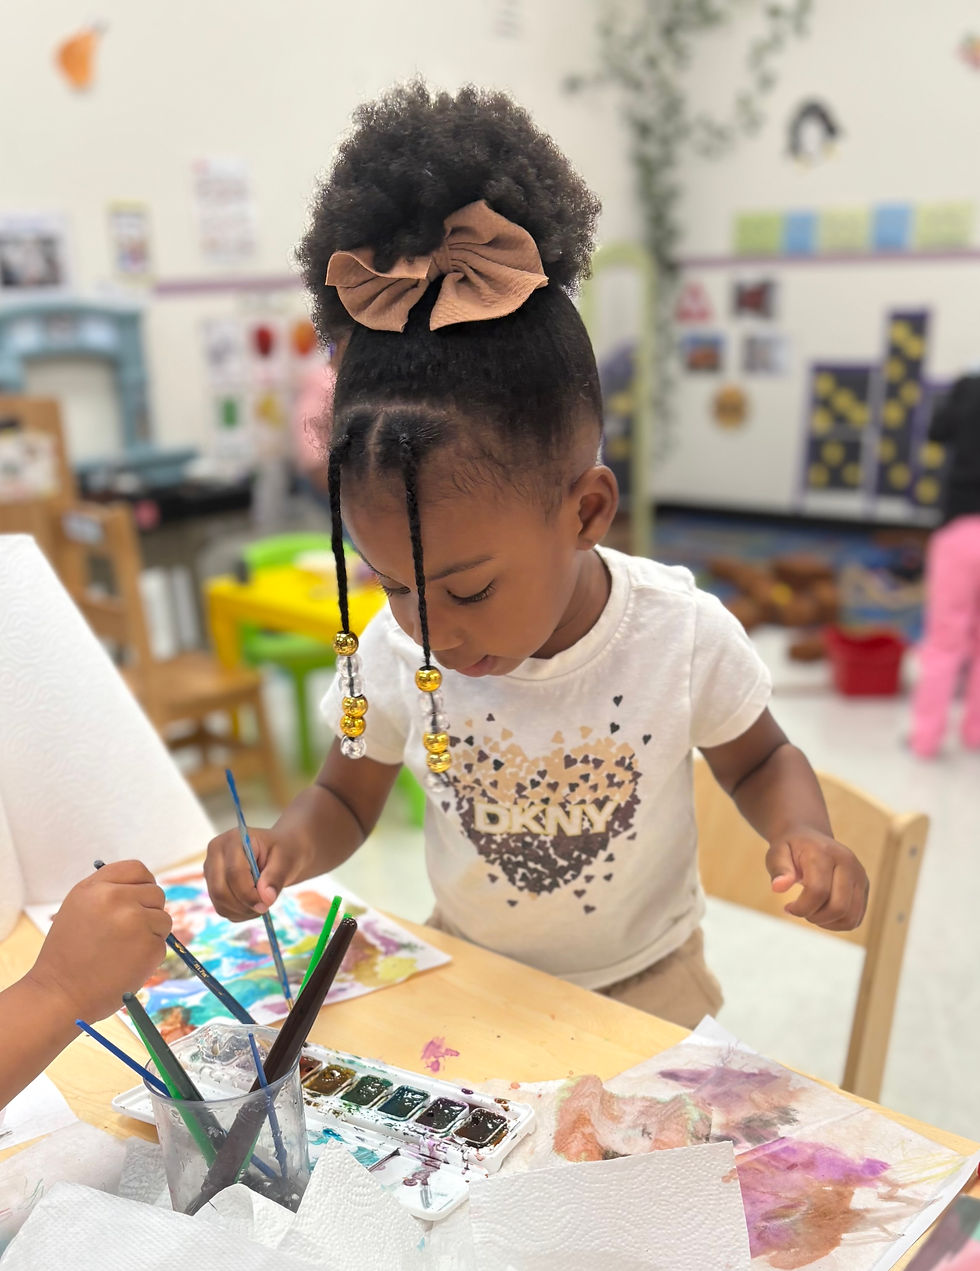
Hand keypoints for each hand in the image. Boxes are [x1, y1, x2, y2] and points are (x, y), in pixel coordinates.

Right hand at [27, 860, 171, 1023]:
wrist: (59, 994)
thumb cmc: (68, 954)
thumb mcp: (79, 908)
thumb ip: (108, 892)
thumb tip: (143, 886)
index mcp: (96, 887)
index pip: (137, 869)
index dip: (143, 884)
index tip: (139, 898)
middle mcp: (117, 899)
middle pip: (156, 893)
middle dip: (148, 911)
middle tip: (126, 933)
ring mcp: (135, 921)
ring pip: (163, 919)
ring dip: (150, 934)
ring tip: (121, 950)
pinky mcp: (149, 946)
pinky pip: (161, 943)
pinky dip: (149, 955)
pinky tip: (124, 964)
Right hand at [204, 825, 314, 920]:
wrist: (278, 853)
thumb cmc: (282, 851)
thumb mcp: (286, 860)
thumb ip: (275, 877)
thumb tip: (265, 899)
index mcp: (232, 839)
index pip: (234, 872)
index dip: (249, 893)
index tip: (266, 904)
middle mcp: (215, 853)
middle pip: (220, 890)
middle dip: (244, 905)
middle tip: (265, 907)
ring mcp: (211, 870)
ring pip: (220, 902)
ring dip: (243, 911)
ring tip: (262, 904)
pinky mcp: (213, 885)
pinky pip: (222, 908)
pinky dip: (239, 913)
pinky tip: (254, 905)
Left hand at [765, 827, 868, 930]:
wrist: (809, 836)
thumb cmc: (791, 848)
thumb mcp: (777, 853)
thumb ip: (779, 869)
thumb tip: (778, 887)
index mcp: (825, 853)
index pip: (818, 891)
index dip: (801, 908)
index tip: (788, 908)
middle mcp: (848, 863)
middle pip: (838, 907)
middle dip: (815, 917)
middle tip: (801, 910)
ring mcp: (860, 876)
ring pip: (850, 917)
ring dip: (827, 923)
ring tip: (811, 912)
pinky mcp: (864, 887)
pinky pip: (855, 919)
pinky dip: (837, 924)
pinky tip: (822, 913)